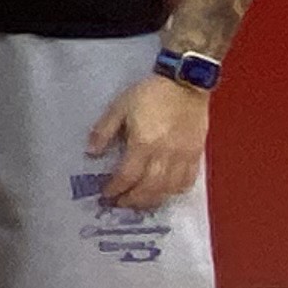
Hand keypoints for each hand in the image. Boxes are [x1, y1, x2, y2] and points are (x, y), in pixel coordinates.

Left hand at [90, 70, 208, 211]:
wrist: (185, 83)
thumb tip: (91, 152)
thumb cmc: (150, 94)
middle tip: (120, 204)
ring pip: (168, 189)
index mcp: (143, 143)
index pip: (127, 176)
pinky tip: (165, 192)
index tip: (106, 195)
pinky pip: (188, 181)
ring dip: (153, 201)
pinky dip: (175, 191)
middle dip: (132, 200)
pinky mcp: (196, 155)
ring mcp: (183, 157)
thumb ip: (104, 131)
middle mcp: (164, 155)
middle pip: (148, 189)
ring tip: (140, 203)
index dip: (115, 189)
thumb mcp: (119, 107)